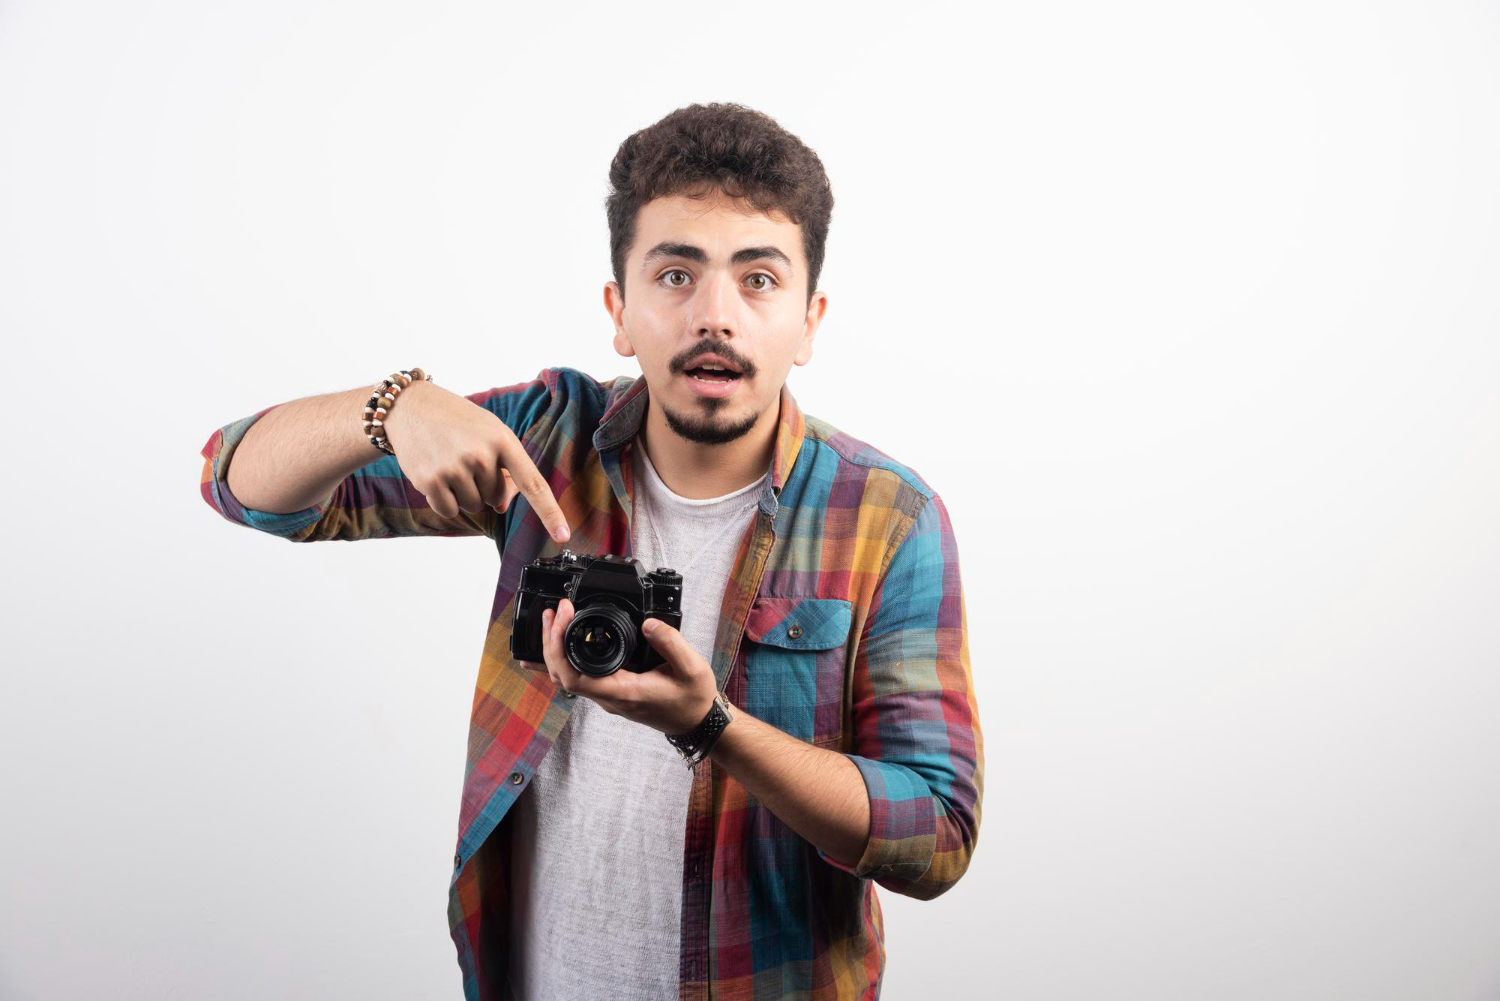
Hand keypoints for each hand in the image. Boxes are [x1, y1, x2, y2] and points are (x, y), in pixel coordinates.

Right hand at [382, 379, 570, 541]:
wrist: (412, 407)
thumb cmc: (458, 422)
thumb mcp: (490, 433)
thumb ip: (505, 467)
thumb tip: (501, 507)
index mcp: (503, 440)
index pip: (533, 484)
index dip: (550, 513)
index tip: (563, 535)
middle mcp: (480, 455)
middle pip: (496, 498)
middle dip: (485, 485)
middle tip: (468, 459)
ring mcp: (454, 468)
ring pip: (474, 505)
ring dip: (465, 493)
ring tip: (452, 463)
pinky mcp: (430, 480)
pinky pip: (450, 510)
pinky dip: (446, 500)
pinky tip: (438, 476)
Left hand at [517, 598, 718, 735]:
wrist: (698, 722)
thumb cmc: (693, 699)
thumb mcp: (690, 667)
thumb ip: (669, 642)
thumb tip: (647, 622)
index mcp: (623, 692)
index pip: (575, 677)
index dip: (559, 647)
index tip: (564, 617)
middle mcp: (609, 698)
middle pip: (562, 676)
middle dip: (550, 643)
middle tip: (553, 612)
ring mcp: (608, 697)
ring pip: (567, 678)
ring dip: (554, 650)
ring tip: (553, 620)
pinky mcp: (611, 691)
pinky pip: (579, 677)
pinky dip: (565, 658)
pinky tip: (561, 644)